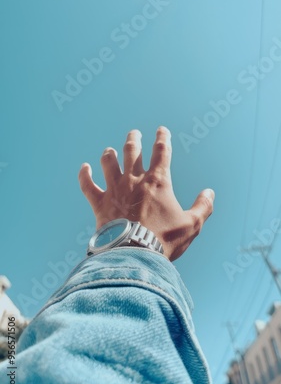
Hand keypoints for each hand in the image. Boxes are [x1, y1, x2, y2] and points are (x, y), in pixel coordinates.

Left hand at [78, 126, 214, 261]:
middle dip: (134, 139)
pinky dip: (84, 175)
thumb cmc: (164, 240)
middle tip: (134, 134)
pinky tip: (84, 168)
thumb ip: (203, 207)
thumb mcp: (192, 225)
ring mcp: (114, 189)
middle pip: (133, 150)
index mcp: (158, 181)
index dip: (163, 138)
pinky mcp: (99, 203)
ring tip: (110, 150)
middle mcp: (134, 179)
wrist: (134, 253)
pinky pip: (87, 185)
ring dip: (110, 154)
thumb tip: (209, 192)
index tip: (161, 130)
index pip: (162, 151)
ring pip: (109, 162)